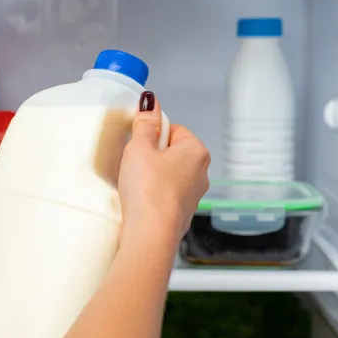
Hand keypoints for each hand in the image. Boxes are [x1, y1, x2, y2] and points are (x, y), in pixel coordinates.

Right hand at [118, 91, 209, 244]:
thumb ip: (145, 124)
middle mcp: (201, 174)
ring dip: (151, 178)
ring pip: (168, 176)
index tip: (139, 145)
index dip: (152, 136)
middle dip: (152, 157)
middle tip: (135, 166)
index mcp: (197, 152)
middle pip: (171, 153)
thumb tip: (150, 102)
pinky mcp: (181, 214)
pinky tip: (140, 202)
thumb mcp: (139, 148)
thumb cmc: (149, 191)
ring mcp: (193, 196)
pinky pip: (164, 197)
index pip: (173, 130)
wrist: (150, 234)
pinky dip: (152, 197)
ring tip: (136, 186)